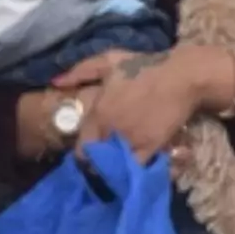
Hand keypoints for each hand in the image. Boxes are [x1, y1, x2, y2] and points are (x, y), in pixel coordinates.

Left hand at [54, 46, 203, 164]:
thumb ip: (80, 71)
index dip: (82, 154)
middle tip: (101, 165)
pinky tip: (132, 171)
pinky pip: (136, 168)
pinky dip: (132, 172)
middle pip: (96, 161)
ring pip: (114, 167)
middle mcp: (111, 131)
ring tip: (115, 171)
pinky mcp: (151, 147)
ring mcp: (131, 141)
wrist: (179, 76)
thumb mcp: (108, 61)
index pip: (81, 147)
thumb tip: (55, 82)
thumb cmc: (143, 67)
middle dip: (96, 165)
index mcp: (98, 113)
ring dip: (113, 171)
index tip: (87, 155)